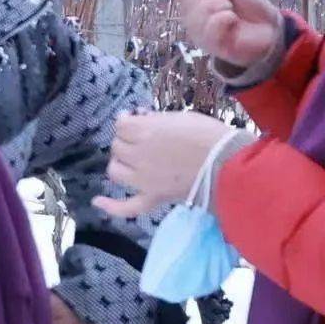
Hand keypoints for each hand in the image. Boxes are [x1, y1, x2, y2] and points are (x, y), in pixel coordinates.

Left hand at [97, 104, 238, 229]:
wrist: (227, 163)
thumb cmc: (208, 134)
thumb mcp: (179, 117)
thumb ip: (153, 120)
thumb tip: (136, 118)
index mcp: (144, 131)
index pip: (120, 125)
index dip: (127, 122)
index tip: (136, 120)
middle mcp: (138, 155)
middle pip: (117, 147)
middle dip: (127, 140)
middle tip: (144, 139)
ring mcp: (143, 179)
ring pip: (115, 171)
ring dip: (121, 164)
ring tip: (133, 160)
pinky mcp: (153, 197)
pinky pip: (127, 207)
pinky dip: (111, 207)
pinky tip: (97, 202)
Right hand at [168, 0, 288, 79]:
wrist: (270, 27)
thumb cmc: (248, 5)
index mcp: (190, 0)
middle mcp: (190, 16)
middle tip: (231, 0)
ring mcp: (199, 32)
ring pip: (202, 7)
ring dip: (225, 4)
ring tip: (233, 12)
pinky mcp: (212, 45)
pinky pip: (212, 23)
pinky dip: (227, 17)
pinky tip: (233, 22)